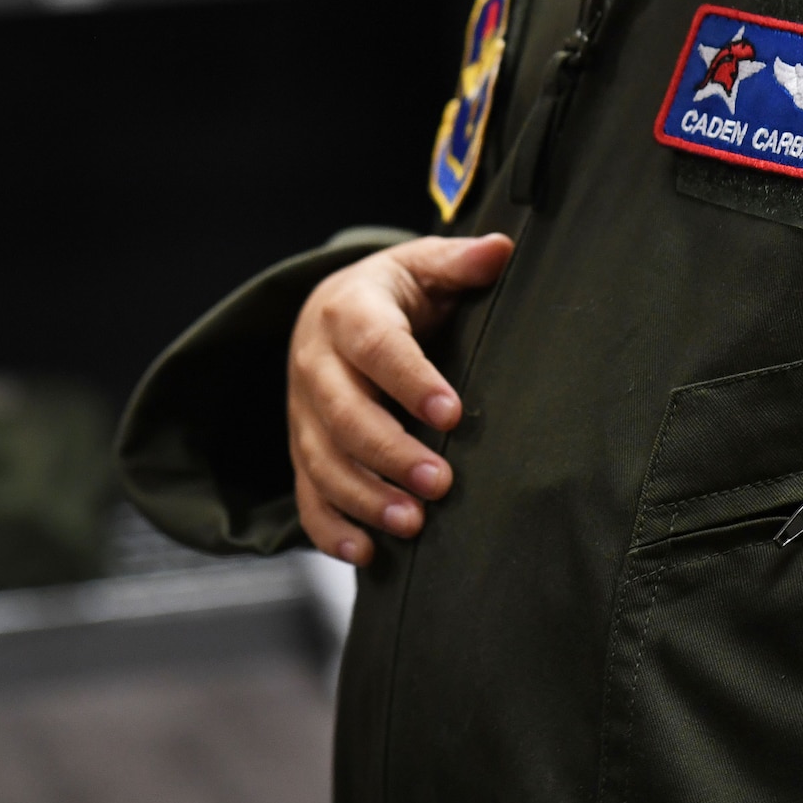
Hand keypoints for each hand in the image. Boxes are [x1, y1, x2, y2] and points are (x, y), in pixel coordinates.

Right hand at [288, 233, 514, 565]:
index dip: (410, 381)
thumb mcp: (422, 265)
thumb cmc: (392, 292)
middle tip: (440, 484)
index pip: (376, 347)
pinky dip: (329, 528)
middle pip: (343, 414)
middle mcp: (314, 363)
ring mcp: (301, 412)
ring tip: (413, 525)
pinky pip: (306, 493)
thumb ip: (459, 261)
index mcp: (347, 311)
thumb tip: (502, 249)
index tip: (451, 413)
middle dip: (389, 453)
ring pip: (322, 461)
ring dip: (364, 497)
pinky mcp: (301, 449)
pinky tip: (364, 554)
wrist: (332, 311)